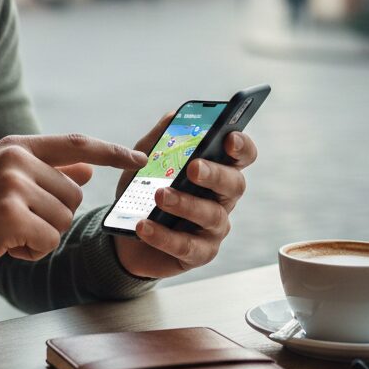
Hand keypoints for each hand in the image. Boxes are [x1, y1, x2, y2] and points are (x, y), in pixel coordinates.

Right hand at [0, 134, 147, 281]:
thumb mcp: (5, 182)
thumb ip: (46, 172)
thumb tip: (87, 169)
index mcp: (16, 147)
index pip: (76, 144)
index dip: (112, 151)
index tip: (140, 157)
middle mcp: (15, 160)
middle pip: (73, 195)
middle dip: (53, 218)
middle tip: (15, 223)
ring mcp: (12, 185)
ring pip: (63, 220)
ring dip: (40, 237)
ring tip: (5, 232)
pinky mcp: (9, 215)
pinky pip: (48, 241)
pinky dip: (31, 252)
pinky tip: (3, 246)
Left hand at [113, 111, 256, 280]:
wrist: (127, 231)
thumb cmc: (146, 190)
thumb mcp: (147, 161)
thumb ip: (160, 139)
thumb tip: (173, 115)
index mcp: (216, 169)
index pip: (241, 155)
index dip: (241, 146)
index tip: (229, 137)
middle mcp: (223, 198)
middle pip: (233, 184)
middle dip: (214, 174)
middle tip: (193, 168)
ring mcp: (214, 228)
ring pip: (211, 215)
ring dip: (185, 204)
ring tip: (160, 195)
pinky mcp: (199, 253)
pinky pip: (187, 246)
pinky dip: (163, 236)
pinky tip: (143, 226)